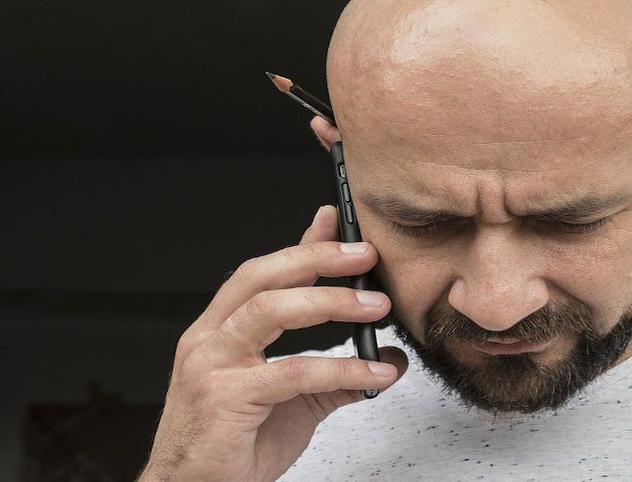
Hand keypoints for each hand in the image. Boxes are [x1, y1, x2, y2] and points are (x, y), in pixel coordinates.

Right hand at [138, 205, 407, 481]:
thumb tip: (388, 355)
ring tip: (376, 306)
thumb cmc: (235, 446)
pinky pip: (292, 372)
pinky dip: (341, 368)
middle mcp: (209, 339)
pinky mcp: (224, 398)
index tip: (334, 219)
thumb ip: (335, 370)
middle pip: (262, 277)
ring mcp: (211, 365)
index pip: (261, 274)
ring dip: (330, 302)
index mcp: (219, 331)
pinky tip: (374, 372)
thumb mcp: (293, 397)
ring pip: (271, 311)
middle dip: (316, 258)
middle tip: (364, 255)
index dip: (300, 244)